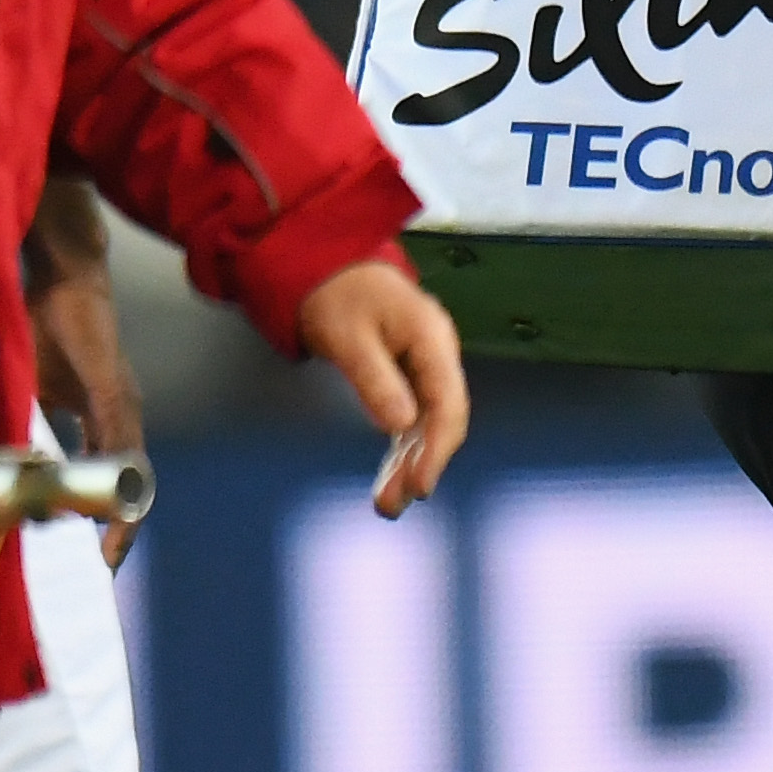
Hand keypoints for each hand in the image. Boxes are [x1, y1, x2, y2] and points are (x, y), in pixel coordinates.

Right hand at [28, 251, 148, 565]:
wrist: (64, 279)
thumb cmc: (44, 329)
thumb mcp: (28, 390)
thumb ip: (24, 426)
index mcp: (103, 421)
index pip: (112, 482)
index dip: (106, 519)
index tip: (93, 558)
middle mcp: (121, 419)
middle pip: (130, 488)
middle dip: (117, 531)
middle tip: (101, 570)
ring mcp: (123, 406)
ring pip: (130, 474)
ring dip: (119, 516)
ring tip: (106, 554)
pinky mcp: (113, 393)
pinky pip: (117, 446)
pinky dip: (113, 479)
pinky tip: (104, 507)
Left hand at [297, 252, 470, 512]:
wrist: (325, 266)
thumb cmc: (336, 294)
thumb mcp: (348, 337)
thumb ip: (375, 380)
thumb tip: (400, 426)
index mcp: (431, 339)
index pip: (447, 405)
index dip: (436, 449)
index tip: (419, 485)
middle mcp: (436, 355)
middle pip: (441, 421)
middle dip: (420, 465)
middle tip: (394, 504)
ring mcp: (424, 366)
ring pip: (426, 425)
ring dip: (408, 464)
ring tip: (387, 504)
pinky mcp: (407, 376)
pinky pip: (410, 419)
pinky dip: (398, 449)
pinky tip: (389, 477)